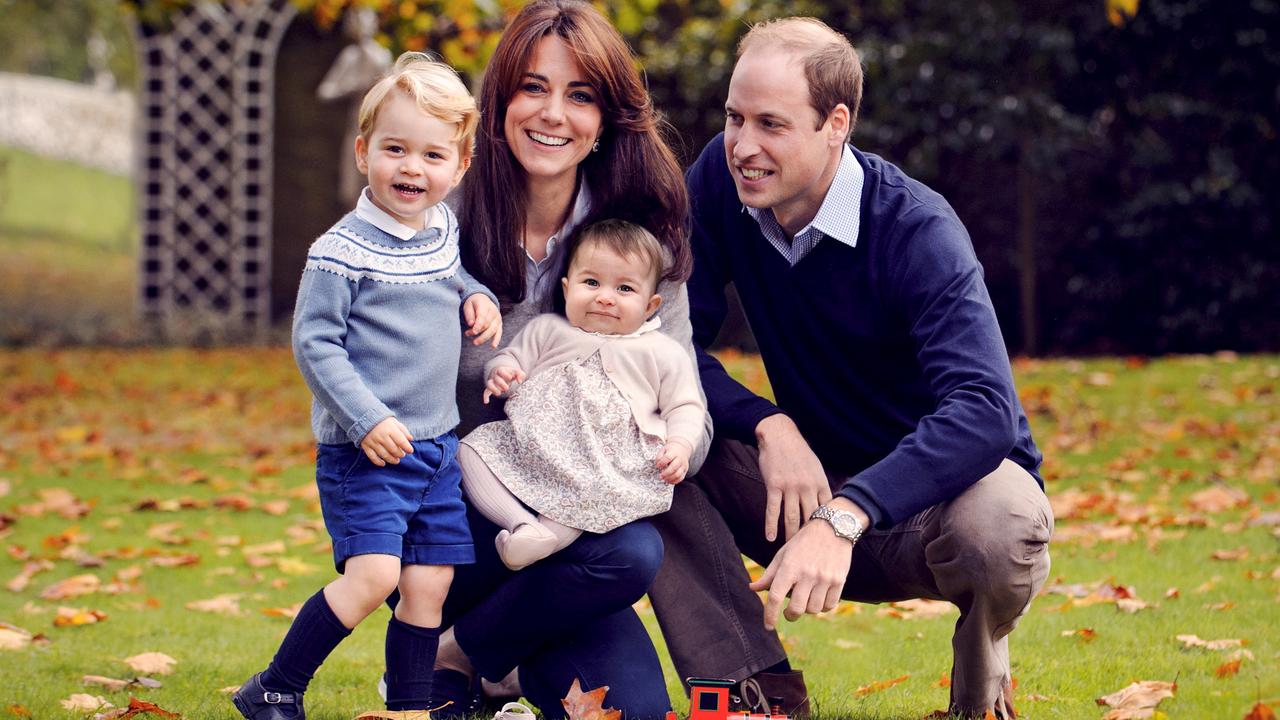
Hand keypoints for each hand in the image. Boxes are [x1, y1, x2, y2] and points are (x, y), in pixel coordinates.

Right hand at [360, 416, 413, 466]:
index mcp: (390, 429)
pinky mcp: (366, 446)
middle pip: (393, 450)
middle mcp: (381, 436)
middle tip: (402, 455)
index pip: (401, 441)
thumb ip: (403, 430)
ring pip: (384, 455)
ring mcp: (373, 442)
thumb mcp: (394, 422)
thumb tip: (410, 439)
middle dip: (400, 454)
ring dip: (392, 460)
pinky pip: (372, 457)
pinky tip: (383, 463)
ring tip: (396, 460)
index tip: (410, 451)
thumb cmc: (383, 421)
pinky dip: (378, 462)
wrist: (364, 417)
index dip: (407, 448)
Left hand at [464, 294, 502, 347]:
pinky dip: (496, 340)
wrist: (483, 300)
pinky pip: (499, 333)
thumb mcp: (468, 305)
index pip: (482, 316)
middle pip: (487, 324)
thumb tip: (471, 324)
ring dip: (484, 337)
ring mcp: (498, 318)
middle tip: (467, 334)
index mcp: (485, 304)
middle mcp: (494, 311)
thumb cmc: (474, 304)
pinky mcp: (499, 324)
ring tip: (475, 342)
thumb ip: (469, 314)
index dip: (478, 325)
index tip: (473, 332)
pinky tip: (493, 346)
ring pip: (493, 330)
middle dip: (478, 331)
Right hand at [483, 366, 526, 403]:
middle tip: (507, 388)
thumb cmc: (511, 373)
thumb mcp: (516, 372)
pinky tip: (486, 402)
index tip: (510, 378)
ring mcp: (492, 381)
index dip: (505, 374)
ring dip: (493, 389)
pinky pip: (486, 391)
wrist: (502, 373)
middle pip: (496, 378)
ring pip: (489, 384)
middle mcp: (495, 376)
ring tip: (499, 394)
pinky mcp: (491, 388)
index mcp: (501, 370)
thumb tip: (519, 381)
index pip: (501, 371)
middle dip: (501, 383)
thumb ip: (520, 374)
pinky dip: (485, 396)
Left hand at [656, 439, 691, 483]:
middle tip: (660, 476)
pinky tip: (668, 481)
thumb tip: (658, 464)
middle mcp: (680, 459)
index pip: (668, 457)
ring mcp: (683, 465)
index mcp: (674, 452)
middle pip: (674, 467)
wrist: (682, 449)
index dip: (662, 463)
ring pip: (678, 474)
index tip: (658, 466)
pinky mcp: (685, 471)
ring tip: (664, 479)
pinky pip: (680, 478)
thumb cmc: (672, 450)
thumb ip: (659, 456)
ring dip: (669, 478)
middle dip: (665, 473)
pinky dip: (674, 481)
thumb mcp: (664, 449)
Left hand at [748, 497, 865, 628]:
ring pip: (813, 609)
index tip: (768, 626)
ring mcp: (824, 578)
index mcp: (789, 567)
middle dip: (790, 615)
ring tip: (806, 599)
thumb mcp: (783, 554)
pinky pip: (829, 605)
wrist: (832, 528)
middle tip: (789, 613)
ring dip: (807, 609)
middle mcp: (807, 574)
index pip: (775, 596)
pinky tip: (818, 598)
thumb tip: (752, 588)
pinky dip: (822, 607)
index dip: (770, 614)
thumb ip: (769, 575)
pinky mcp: (839, 580)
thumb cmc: (803, 542)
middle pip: (796, 609)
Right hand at [755, 414, 832, 541]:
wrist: (780, 435)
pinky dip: (771, 525)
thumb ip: (820, 486)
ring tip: (789, 549)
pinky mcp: (774, 485)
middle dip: (809, 537)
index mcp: (820, 483)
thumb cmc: (798, 453)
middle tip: (808, 552)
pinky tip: (769, 537)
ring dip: (790, 535)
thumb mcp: (815, 467)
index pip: (826, 511)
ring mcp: (790, 486)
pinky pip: (772, 509)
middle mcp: (807, 487)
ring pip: (792, 517)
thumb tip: (826, 506)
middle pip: (810, 518)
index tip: (826, 542)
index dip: (826, 527)